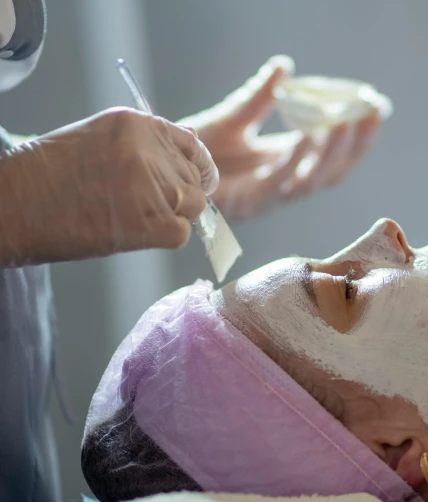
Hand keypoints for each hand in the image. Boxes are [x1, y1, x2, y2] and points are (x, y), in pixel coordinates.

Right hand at [0, 108, 217, 265]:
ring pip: (193, 207)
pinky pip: (182, 233)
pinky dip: (162, 238)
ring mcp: (155, 186)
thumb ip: (147, 144)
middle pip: (194, 180)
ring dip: (171, 217)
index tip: (195, 181)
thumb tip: (192, 140)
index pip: (192, 145)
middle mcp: (151, 150)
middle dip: (178, 197)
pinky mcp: (154, 222)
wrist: (12, 206)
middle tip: (144, 207)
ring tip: (131, 217)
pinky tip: (131, 231)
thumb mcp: (100, 140)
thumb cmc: (49, 175)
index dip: (196, 168)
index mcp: (138, 124)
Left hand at [179, 55, 381, 220]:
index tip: (376, 109)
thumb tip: (285, 66)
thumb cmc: (194, 150)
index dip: (357, 136)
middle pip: (331, 173)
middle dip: (353, 148)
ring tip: (342, 126)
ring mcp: (265, 196)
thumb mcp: (231, 118)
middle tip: (369, 117)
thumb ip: (259, 98)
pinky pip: (273, 187)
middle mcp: (281, 182)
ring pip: (309, 183)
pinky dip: (291, 165)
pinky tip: (303, 141)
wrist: (157, 170)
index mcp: (284, 161)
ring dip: (328, 156)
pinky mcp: (243, 205)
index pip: (332, 154)